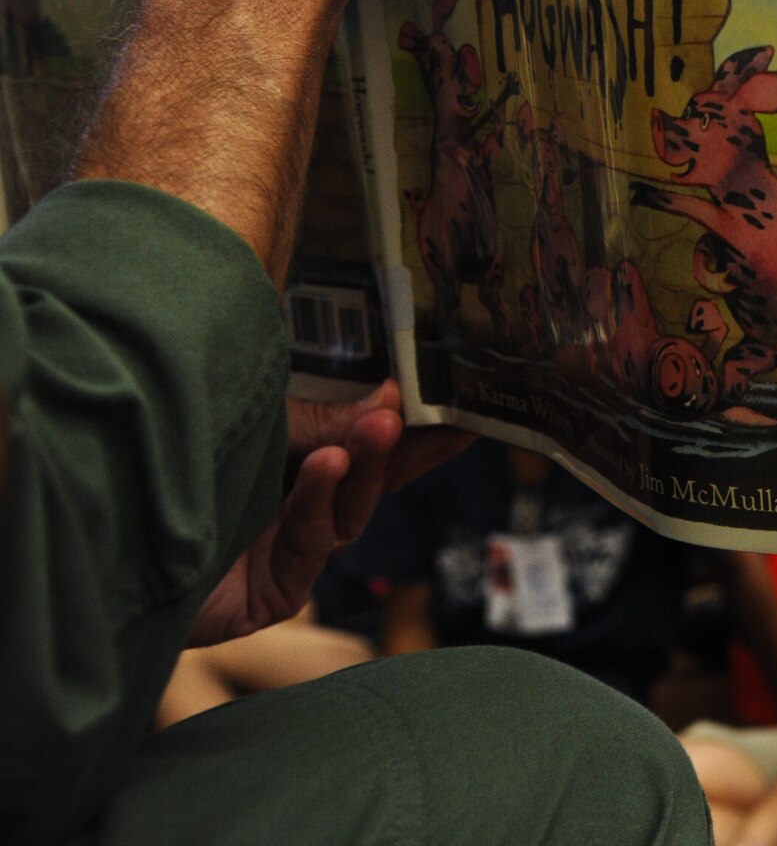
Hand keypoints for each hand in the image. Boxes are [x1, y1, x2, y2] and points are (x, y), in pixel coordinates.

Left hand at [186, 381, 470, 646]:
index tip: (467, 413)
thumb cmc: (164, 464)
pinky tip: (318, 466)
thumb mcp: (250, 429)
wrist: (87, 535)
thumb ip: (315, 422)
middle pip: (368, 488)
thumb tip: (387, 398)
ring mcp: (280, 561)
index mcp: (291, 477)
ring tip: (376, 425)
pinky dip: (315, 506)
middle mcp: (290, 519)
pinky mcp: (265, 601)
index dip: (419, 438)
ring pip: (345, 518)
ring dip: (363, 468)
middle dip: (402, 450)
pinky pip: (306, 553)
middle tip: (428, 413)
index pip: (367, 455)